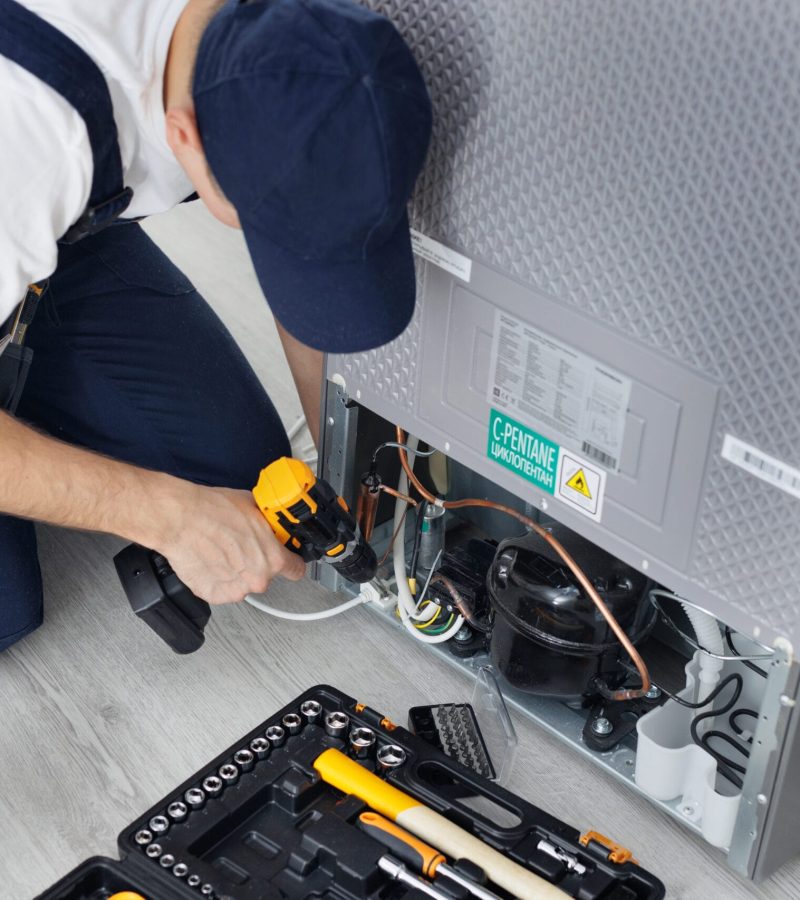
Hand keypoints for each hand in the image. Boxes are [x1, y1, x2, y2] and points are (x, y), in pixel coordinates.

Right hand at [153, 481, 305, 604]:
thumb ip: (268, 524)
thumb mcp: (254, 506)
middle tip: (240, 546)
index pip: (296, 569)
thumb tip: (271, 523)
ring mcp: (235, 590)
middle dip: (256, 563)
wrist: (180, 519)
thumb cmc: (213, 510)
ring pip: (242, 583)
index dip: (291, 561)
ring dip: (236, 572)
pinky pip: (222, 589)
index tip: (286, 559)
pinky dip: (218, 578)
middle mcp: (257, 579)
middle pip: (265, 575)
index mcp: (273, 558)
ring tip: (221, 551)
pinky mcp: (213, 594)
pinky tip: (211, 560)